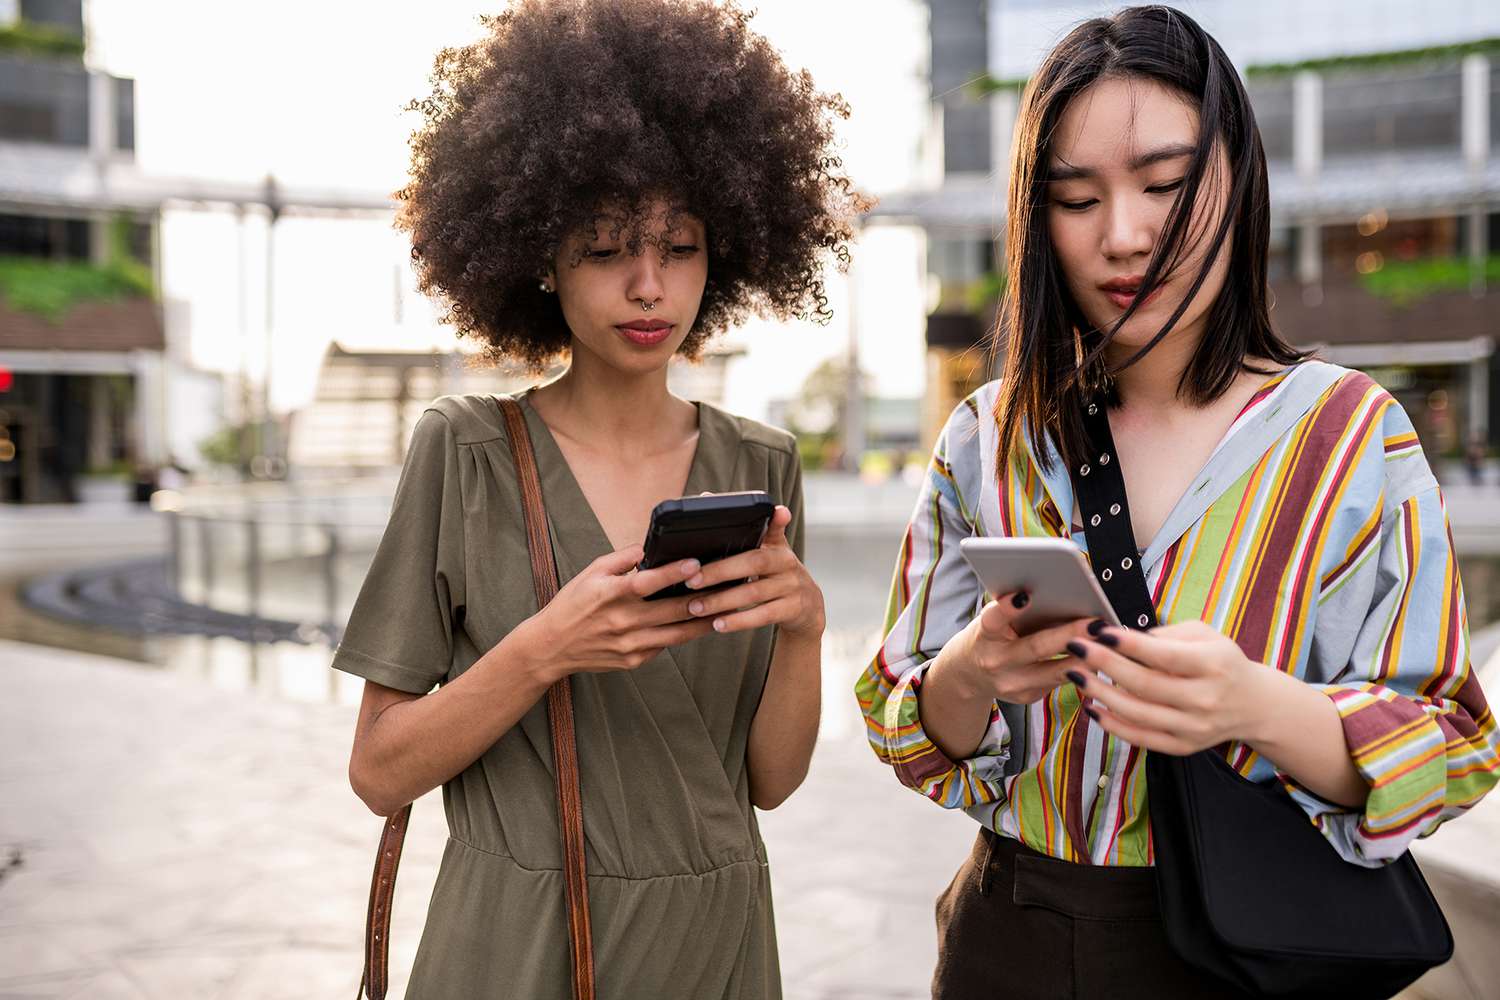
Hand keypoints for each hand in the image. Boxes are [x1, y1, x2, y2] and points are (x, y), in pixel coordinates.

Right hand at [512, 545, 716, 680]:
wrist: (551, 647)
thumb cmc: (572, 604)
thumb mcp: (591, 573)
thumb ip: (622, 559)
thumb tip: (649, 547)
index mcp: (610, 595)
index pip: (647, 583)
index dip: (673, 573)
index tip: (696, 563)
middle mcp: (622, 622)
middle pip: (671, 611)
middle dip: (703, 599)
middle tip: (729, 587)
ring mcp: (629, 645)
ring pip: (676, 634)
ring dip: (704, 622)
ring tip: (727, 610)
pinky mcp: (633, 661)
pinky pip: (664, 647)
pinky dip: (681, 635)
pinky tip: (699, 625)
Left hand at [678, 505, 824, 638]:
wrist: (807, 609)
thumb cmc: (775, 575)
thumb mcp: (768, 552)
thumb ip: (741, 530)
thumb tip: (706, 495)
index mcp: (778, 546)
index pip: (772, 530)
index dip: (774, 521)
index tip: (776, 512)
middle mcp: (788, 563)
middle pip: (754, 563)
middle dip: (720, 571)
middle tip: (691, 580)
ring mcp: (793, 587)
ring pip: (754, 592)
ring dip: (723, 601)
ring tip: (696, 607)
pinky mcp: (793, 609)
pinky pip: (764, 615)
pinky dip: (740, 620)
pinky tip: (718, 624)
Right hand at [940, 592, 1093, 704]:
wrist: (968, 674)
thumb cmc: (990, 636)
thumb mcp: (994, 621)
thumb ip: (1016, 611)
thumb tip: (1061, 594)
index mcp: (984, 634)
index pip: (993, 619)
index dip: (1007, 608)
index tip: (1025, 595)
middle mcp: (995, 661)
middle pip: (1036, 647)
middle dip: (1070, 634)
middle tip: (1097, 623)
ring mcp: (1011, 684)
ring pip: (1056, 671)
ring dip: (1086, 656)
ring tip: (1109, 641)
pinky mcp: (1026, 697)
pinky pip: (1060, 681)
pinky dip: (1081, 668)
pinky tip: (1100, 657)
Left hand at [1066, 619, 1274, 753]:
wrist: (1253, 705)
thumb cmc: (1222, 662)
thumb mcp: (1205, 635)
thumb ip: (1167, 634)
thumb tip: (1124, 638)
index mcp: (1214, 665)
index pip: (1165, 655)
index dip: (1130, 645)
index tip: (1100, 632)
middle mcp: (1205, 699)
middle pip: (1145, 684)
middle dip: (1105, 664)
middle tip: (1077, 648)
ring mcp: (1194, 727)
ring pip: (1138, 713)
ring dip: (1100, 693)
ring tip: (1076, 675)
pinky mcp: (1184, 747)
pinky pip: (1141, 739)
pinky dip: (1113, 725)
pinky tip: (1092, 708)